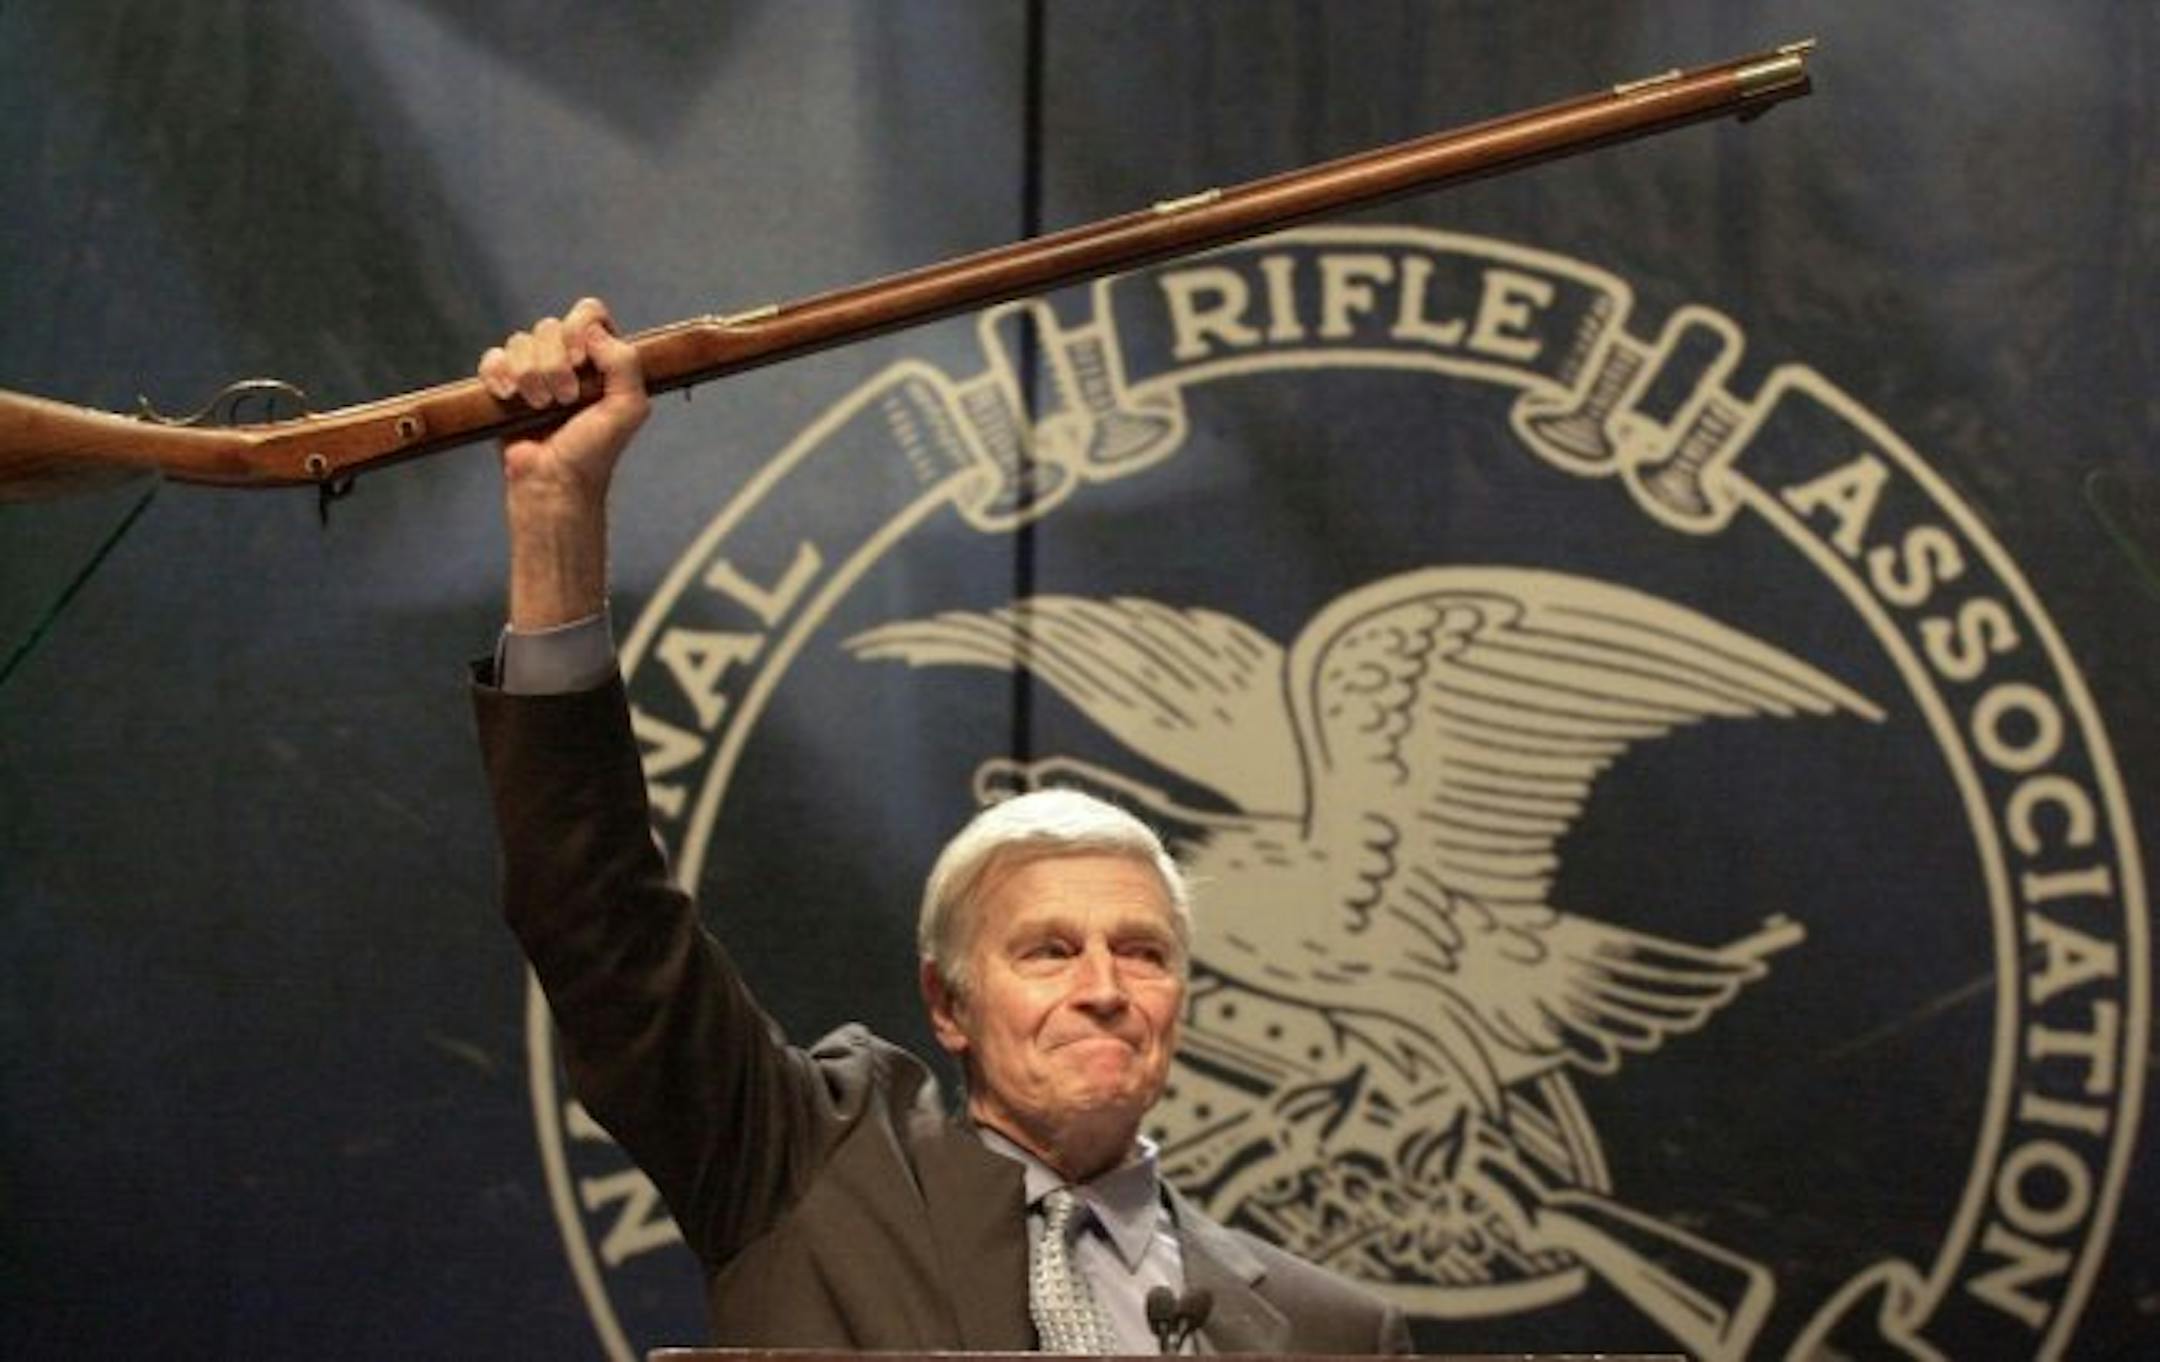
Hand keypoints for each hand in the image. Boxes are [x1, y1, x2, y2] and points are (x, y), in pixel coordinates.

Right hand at [478, 297, 650, 628]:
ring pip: (520, 341)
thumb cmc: (593, 452)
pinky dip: (498, 373)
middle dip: (554, 363)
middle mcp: (568, 360)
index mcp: (601, 359)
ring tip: (539, 407)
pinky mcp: (505, 386)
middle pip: (550, 325)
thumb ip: (626, 363)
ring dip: (529, 374)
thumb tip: (592, 330)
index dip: (580, 327)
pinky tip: (508, 396)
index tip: (581, 359)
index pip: (589, 313)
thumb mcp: (629, 409)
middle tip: (565, 400)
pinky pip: (493, 358)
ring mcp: (534, 372)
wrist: (554, 483)